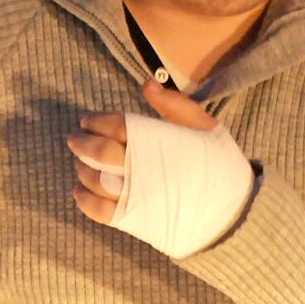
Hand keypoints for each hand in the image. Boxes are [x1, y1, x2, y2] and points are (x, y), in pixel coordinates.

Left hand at [66, 78, 217, 223]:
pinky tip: (79, 191)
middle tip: (73, 138)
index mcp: (158, 141)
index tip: (87, 120)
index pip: (117, 126)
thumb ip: (174, 105)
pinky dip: (85, 201)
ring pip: (96, 180)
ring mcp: (137, 195)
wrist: (231, 211)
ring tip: (79, 163)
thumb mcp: (204, 126)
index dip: (97, 121)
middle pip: (99, 151)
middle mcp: (143, 168)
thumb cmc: (218, 164)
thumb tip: (146, 83)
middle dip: (81, 143)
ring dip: (82, 169)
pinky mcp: (136, 220)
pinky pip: (101, 211)